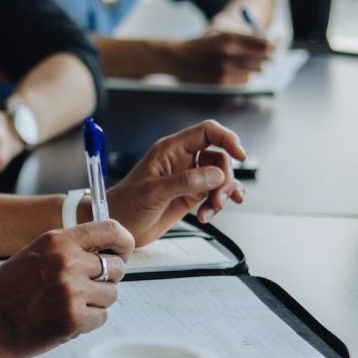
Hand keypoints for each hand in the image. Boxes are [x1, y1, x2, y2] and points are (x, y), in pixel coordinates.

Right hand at [0, 220, 134, 357]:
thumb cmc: (5, 292)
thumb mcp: (35, 254)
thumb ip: (69, 248)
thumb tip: (106, 249)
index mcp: (57, 240)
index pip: (112, 230)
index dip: (123, 243)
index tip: (121, 252)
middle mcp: (67, 261)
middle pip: (116, 267)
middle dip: (106, 279)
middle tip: (83, 287)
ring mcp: (71, 291)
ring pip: (111, 295)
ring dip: (95, 302)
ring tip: (66, 304)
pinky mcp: (73, 319)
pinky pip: (101, 318)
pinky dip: (87, 322)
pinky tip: (62, 318)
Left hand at [106, 120, 246, 244]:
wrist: (117, 225)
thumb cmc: (126, 204)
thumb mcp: (154, 192)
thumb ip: (186, 182)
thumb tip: (216, 175)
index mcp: (171, 149)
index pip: (207, 132)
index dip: (227, 138)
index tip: (240, 154)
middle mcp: (182, 160)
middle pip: (219, 157)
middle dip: (224, 178)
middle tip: (217, 198)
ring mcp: (188, 178)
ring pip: (219, 177)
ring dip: (223, 193)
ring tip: (212, 209)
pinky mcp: (190, 195)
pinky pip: (214, 193)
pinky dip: (218, 203)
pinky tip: (212, 213)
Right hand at [163, 29, 274, 84]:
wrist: (179, 58)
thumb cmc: (204, 44)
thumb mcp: (222, 34)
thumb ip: (245, 38)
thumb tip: (271, 44)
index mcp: (230, 37)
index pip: (262, 43)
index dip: (272, 46)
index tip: (274, 47)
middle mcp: (229, 53)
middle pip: (261, 59)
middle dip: (267, 58)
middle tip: (269, 57)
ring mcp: (225, 69)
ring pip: (254, 71)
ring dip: (254, 68)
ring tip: (247, 63)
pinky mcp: (221, 82)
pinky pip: (244, 81)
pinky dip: (244, 77)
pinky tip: (235, 71)